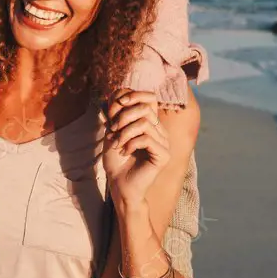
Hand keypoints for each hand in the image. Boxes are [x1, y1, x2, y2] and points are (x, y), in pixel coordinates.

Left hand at [103, 89, 170, 209]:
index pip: (149, 97)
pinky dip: (130, 143)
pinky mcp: (164, 155)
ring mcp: (164, 142)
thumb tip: (115, 93)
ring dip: (124, 133)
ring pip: (144, 123)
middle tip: (112, 130)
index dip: (131, 96)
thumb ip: (116, 114)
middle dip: (123, 116)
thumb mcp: (112, 132)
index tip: (114, 107)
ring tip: (116, 144)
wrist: (119, 185)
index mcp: (150, 122)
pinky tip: (124, 152)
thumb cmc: (116, 161)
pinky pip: (146, 138)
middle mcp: (160, 130)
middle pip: (145, 107)